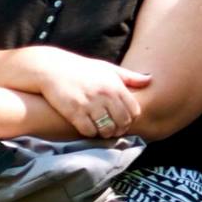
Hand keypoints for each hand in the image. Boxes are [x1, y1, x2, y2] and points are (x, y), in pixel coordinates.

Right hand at [26, 47, 150, 137]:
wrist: (51, 68)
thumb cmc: (82, 69)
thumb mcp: (107, 68)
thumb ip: (129, 77)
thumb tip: (151, 79)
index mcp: (115, 86)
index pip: (134, 110)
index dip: (131, 119)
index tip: (124, 120)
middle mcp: (104, 95)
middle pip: (122, 122)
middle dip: (120, 129)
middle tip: (114, 130)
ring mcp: (89, 104)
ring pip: (106, 129)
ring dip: (106, 133)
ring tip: (102, 131)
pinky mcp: (73, 111)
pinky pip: (88, 130)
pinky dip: (90, 133)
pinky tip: (88, 129)